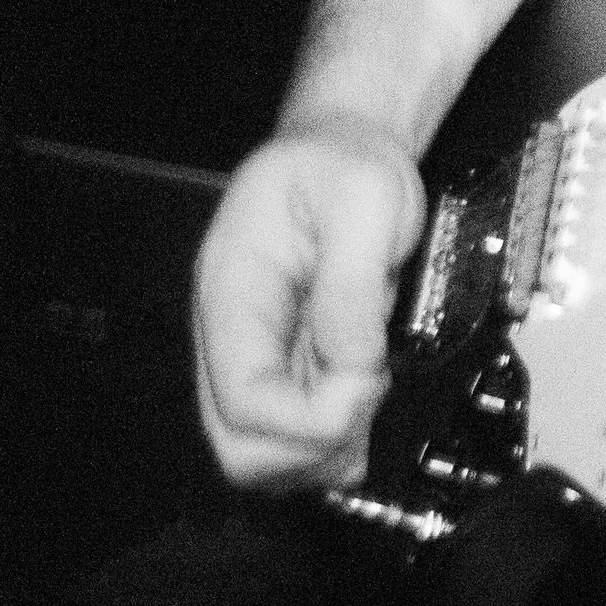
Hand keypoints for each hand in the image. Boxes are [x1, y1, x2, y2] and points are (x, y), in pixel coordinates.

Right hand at [190, 120, 424, 490]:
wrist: (344, 150)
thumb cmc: (344, 164)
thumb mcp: (365, 200)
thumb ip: (354, 285)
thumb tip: (354, 364)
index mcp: (232, 293)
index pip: (243, 399)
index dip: (308, 419)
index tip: (367, 386)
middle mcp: (232, 336)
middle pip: (240, 447)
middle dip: (312, 447)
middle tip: (370, 399)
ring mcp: (257, 356)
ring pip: (265, 455)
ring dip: (326, 451)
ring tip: (372, 396)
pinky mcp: (287, 367)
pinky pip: (295, 437)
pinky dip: (336, 441)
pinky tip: (368, 402)